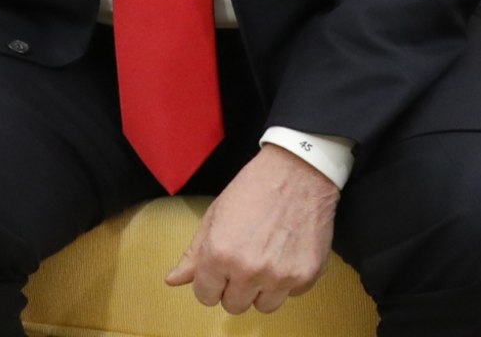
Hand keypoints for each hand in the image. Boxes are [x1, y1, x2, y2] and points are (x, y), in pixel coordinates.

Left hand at [164, 144, 339, 314]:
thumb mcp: (214, 216)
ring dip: (261, 290)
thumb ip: (194, 253)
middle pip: (234, 305)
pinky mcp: (307, 276)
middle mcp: (249, 271)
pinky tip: (284, 253)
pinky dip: (287, 280)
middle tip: (241, 262)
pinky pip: (291, 295)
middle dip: (234, 288)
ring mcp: (281, 276)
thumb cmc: (252, 189)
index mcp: (220, 255)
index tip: (216, 273)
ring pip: (264, 307)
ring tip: (263, 260)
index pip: (206, 296)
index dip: (209, 283)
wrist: (297, 172)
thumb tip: (173, 280)